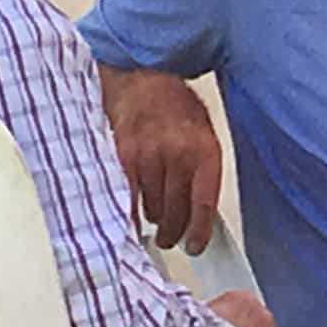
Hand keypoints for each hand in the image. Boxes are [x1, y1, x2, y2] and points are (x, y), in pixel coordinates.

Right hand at [99, 66, 222, 253]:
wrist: (144, 80)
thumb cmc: (176, 108)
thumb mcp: (204, 135)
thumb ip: (203, 173)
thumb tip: (201, 214)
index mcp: (204, 151)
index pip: (203, 204)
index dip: (199, 232)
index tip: (195, 246)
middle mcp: (177, 154)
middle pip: (175, 213)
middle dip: (174, 232)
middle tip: (172, 238)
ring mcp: (148, 157)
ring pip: (152, 210)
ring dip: (154, 219)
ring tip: (157, 217)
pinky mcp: (122, 158)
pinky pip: (127, 200)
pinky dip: (130, 212)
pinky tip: (133, 216)